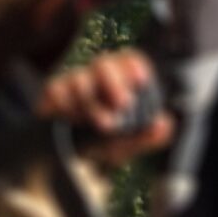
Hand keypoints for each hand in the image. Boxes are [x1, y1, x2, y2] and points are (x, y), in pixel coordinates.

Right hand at [37, 49, 172, 165]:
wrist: (66, 157)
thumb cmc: (105, 142)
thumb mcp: (128, 144)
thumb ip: (147, 136)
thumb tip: (165, 125)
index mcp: (121, 80)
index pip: (129, 59)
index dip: (134, 65)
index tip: (142, 80)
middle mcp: (97, 76)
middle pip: (104, 63)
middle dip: (114, 81)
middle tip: (124, 104)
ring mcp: (73, 82)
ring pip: (79, 78)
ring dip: (91, 99)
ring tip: (104, 124)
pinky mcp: (52, 93)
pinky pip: (55, 89)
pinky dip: (64, 102)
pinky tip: (71, 118)